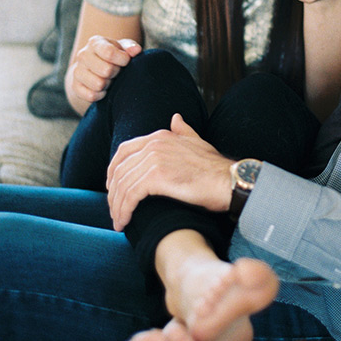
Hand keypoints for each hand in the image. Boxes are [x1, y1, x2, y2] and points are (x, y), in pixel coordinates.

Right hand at [68, 36, 141, 107]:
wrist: (94, 68)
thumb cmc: (113, 56)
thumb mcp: (123, 48)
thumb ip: (130, 47)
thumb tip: (136, 50)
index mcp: (95, 43)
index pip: (109, 53)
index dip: (122, 60)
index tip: (126, 61)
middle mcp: (83, 55)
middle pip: (106, 70)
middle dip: (116, 73)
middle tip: (116, 71)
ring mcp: (77, 71)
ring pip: (98, 84)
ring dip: (108, 84)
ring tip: (109, 79)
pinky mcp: (75, 87)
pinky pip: (91, 96)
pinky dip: (101, 95)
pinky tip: (103, 88)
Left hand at [106, 114, 232, 230]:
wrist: (229, 181)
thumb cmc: (216, 168)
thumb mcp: (198, 143)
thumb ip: (183, 132)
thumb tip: (175, 118)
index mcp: (161, 136)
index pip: (124, 150)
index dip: (113, 170)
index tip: (112, 188)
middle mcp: (154, 144)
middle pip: (120, 170)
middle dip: (113, 193)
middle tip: (114, 210)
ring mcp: (155, 159)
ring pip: (123, 185)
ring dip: (117, 206)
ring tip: (119, 221)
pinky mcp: (157, 177)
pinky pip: (130, 196)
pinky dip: (124, 210)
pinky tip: (124, 222)